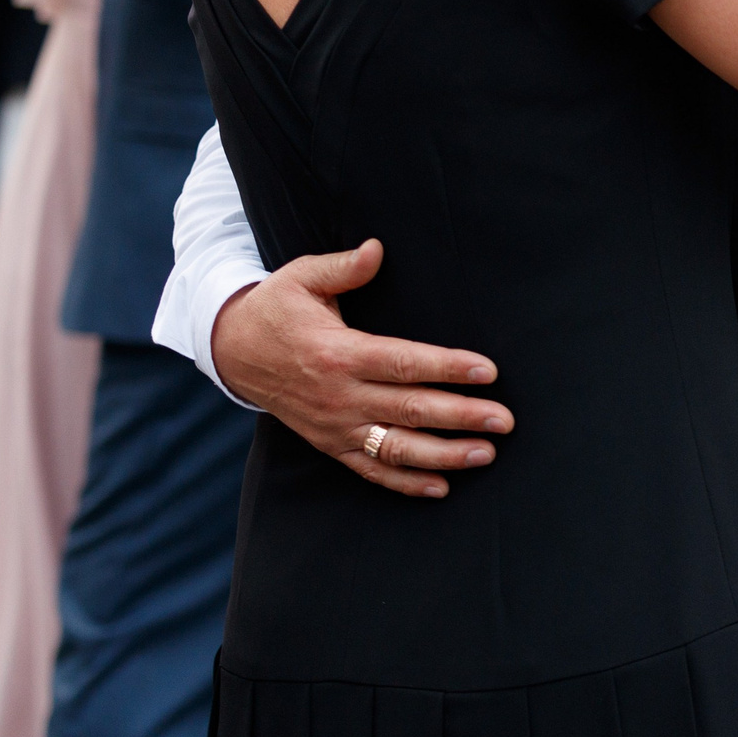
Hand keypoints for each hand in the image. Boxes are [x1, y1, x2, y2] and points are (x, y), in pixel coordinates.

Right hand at [208, 239, 512, 498]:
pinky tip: (441, 488)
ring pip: (396, 448)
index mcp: (339, 353)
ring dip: (443, 456)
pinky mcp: (329, 444)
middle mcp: (339, 395)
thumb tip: (376, 249)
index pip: (404, 363)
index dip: (448, 368)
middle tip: (504, 420)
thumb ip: (343, 267)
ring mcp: (335, 426)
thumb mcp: (302, 278)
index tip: (487, 372)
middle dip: (461, 416)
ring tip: (485, 454)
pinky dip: (405, 483)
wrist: (233, 352)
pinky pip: (370, 469)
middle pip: (410, 409)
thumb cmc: (278, 309)